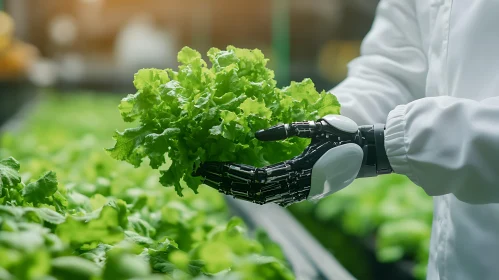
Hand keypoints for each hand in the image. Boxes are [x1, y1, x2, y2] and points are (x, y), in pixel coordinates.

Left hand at [193, 115, 391, 206]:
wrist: (369, 153)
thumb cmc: (345, 136)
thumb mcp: (316, 127)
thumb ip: (285, 130)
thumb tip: (255, 136)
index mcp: (295, 172)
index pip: (251, 178)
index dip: (226, 173)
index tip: (205, 165)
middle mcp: (293, 188)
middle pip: (249, 191)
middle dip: (222, 181)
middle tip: (198, 172)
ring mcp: (297, 192)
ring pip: (257, 196)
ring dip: (233, 187)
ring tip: (211, 177)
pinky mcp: (299, 189)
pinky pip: (268, 194)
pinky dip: (248, 189)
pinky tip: (237, 182)